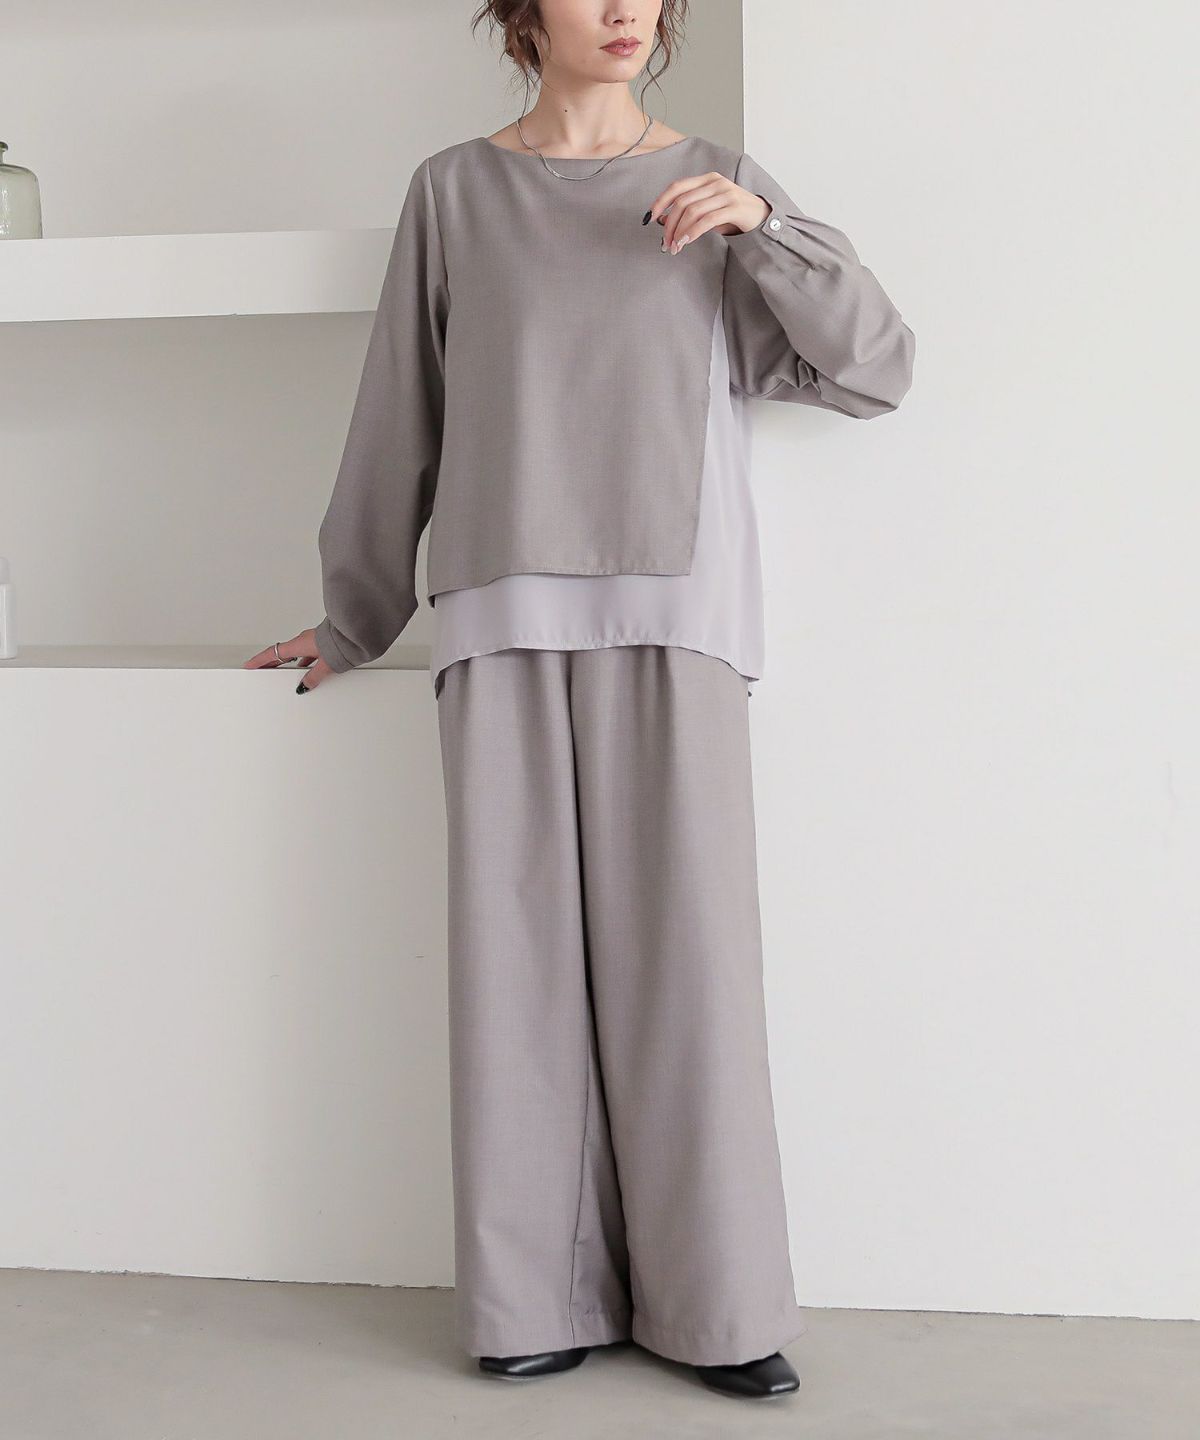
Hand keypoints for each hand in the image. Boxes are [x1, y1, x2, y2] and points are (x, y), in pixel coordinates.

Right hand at [243, 628, 332, 692]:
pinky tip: (310, 669)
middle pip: (282, 654)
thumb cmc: (340, 644)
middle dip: (272, 662)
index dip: (259, 660)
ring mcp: (314, 640)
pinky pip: (309, 653)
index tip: (250, 664)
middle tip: (262, 669)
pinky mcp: (323, 642)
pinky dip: (305, 661)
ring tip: (285, 673)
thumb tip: (305, 685)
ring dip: (290, 662)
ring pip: (297, 653)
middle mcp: (304, 641)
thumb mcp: (325, 667)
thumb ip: (313, 677)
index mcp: (298, 645)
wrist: (356, 633)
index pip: (272, 654)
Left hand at [646, 172, 770, 254]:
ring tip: (675, 247)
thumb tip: (661, 219)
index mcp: (706, 180)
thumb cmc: (732, 216)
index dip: (660, 201)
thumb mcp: (708, 211)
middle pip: (682, 202)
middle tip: (665, 244)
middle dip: (669, 225)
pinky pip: (707, 219)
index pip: (677, 187)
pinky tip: (686, 242)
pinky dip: (693, 231)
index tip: (649, 218)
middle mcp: (715, 183)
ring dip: (680, 232)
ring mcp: (725, 193)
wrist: (762, 218)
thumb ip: (687, 213)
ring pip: (693, 211)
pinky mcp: (734, 207)